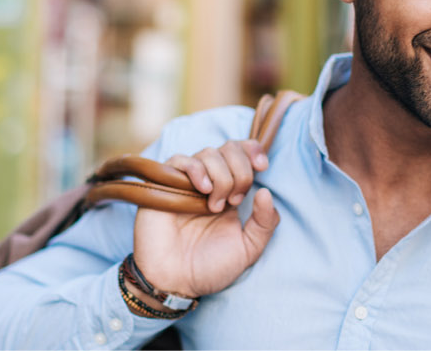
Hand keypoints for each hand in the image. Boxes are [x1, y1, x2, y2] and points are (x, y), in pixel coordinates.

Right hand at [133, 140, 279, 298]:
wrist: (176, 282)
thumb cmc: (210, 268)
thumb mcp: (248, 248)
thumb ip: (265, 223)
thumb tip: (266, 191)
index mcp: (231, 192)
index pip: (243, 154)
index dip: (254, 151)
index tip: (262, 166)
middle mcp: (210, 183)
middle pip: (229, 148)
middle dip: (240, 170)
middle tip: (234, 200)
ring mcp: (187, 183)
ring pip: (208, 153)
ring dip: (220, 175)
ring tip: (215, 206)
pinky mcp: (164, 186)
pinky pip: (179, 160)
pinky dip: (196, 169)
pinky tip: (203, 190)